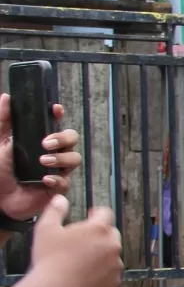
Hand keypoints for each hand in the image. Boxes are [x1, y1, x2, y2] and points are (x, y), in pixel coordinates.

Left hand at [0, 97, 81, 217]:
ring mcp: (57, 171)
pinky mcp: (57, 189)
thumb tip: (7, 97)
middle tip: (46, 143)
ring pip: (74, 159)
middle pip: (72, 139)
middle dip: (63, 138)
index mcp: (39, 141)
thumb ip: (4, 121)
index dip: (58, 116)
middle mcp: (52, 153)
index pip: (55, 124)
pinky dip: (56, 179)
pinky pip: (66, 182)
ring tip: (42, 161)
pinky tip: (44, 179)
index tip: (55, 109)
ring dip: (61, 158)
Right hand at [28, 196, 120, 286]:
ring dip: (101, 254)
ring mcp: (116, 264)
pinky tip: (85, 275)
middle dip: (100, 235)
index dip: (97, 213)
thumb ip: (55, 210)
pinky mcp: (114, 281)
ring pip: (112, 254)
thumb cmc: (49, 260)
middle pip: (111, 233)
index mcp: (99, 229)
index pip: (106, 212)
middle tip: (82, 242)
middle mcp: (112, 245)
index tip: (90, 216)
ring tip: (80, 261)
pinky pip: (111, 272)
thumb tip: (60, 199)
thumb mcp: (46, 229)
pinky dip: (102, 272)